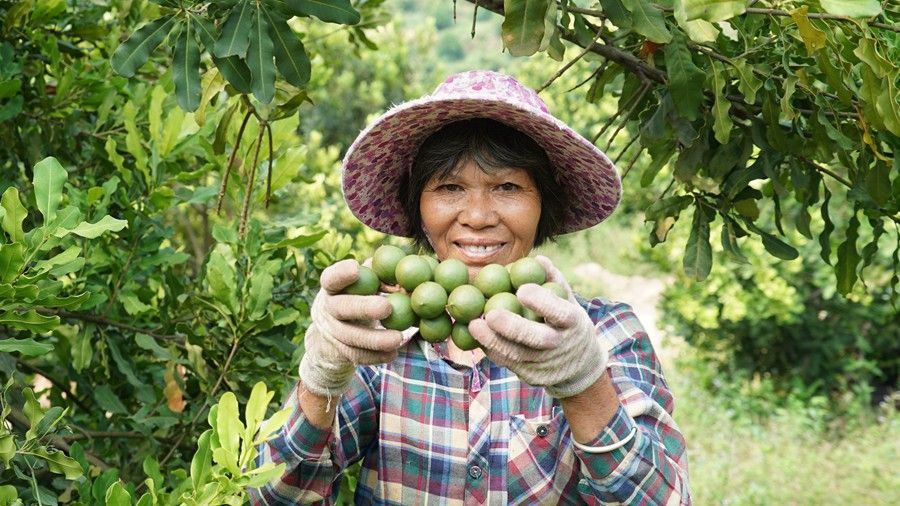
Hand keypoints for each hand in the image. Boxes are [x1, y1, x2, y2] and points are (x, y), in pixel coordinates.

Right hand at [298, 259, 406, 397]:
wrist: (335, 333)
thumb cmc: (358, 295)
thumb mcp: (363, 282)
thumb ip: (378, 274)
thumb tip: (401, 274)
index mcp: (331, 287)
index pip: (331, 278)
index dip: (341, 274)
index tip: (356, 268)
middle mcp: (327, 308)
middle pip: (341, 308)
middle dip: (363, 307)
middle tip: (387, 307)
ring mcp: (332, 332)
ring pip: (350, 337)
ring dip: (375, 339)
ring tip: (398, 338)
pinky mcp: (339, 351)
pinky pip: (356, 356)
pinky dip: (376, 356)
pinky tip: (393, 354)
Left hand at [469, 256, 607, 397]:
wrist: (581, 367)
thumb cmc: (569, 323)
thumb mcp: (569, 301)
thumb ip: (554, 280)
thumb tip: (537, 259)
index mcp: (574, 323)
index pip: (560, 313)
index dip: (543, 303)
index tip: (522, 290)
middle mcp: (561, 346)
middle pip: (537, 339)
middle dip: (513, 328)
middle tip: (490, 314)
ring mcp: (547, 365)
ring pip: (518, 355)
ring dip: (493, 341)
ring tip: (473, 325)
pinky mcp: (533, 377)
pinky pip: (509, 363)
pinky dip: (492, 350)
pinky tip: (478, 337)